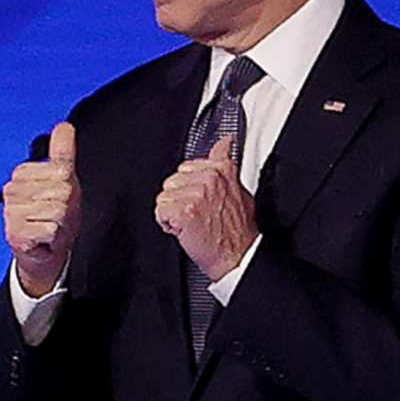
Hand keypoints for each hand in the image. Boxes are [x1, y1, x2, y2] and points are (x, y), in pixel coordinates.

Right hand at [4, 122, 81, 297]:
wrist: (44, 249)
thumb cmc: (53, 214)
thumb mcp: (63, 179)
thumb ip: (62, 153)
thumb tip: (64, 126)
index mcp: (21, 174)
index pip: (60, 170)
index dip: (68, 185)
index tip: (59, 195)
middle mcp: (11, 191)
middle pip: (60, 191)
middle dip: (66, 206)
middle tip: (58, 215)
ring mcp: (11, 213)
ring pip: (56, 211)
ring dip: (61, 223)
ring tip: (52, 226)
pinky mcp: (15, 234)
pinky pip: (50, 229)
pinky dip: (54, 237)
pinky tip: (46, 238)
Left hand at [153, 153, 257, 281]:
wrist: (238, 256)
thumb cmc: (238, 231)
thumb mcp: (239, 190)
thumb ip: (226, 166)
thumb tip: (224, 144)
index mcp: (222, 169)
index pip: (189, 164)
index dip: (190, 184)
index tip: (198, 196)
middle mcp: (209, 178)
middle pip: (173, 180)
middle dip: (180, 198)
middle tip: (199, 214)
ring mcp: (196, 193)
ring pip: (164, 196)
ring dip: (173, 212)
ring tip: (193, 223)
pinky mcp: (183, 210)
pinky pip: (160, 211)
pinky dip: (168, 224)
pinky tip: (185, 230)